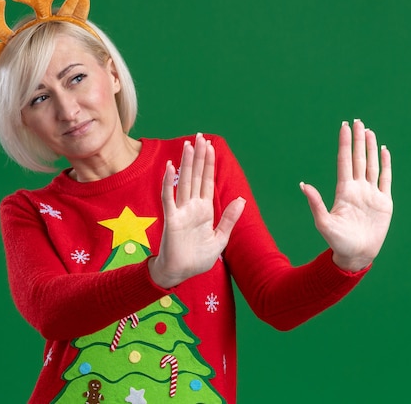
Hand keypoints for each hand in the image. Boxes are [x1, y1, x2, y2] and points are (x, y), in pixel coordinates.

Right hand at [149, 133, 245, 287]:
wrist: (182, 273)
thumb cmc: (198, 258)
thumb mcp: (220, 238)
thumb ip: (230, 219)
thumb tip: (241, 199)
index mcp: (205, 210)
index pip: (207, 181)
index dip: (209, 164)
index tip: (211, 146)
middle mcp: (193, 207)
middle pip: (197, 176)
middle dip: (199, 156)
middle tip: (200, 136)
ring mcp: (181, 211)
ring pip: (184, 181)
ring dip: (186, 163)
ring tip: (188, 145)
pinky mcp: (171, 219)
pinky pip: (169, 197)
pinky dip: (169, 182)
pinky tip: (171, 167)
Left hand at [299, 120, 392, 271]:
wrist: (356, 255)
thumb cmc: (337, 241)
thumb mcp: (323, 222)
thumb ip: (315, 203)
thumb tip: (303, 185)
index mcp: (343, 191)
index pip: (344, 161)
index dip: (344, 143)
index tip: (344, 126)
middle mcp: (357, 189)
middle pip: (358, 158)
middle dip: (358, 140)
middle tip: (358, 121)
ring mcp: (371, 194)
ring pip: (371, 165)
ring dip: (371, 148)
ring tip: (369, 131)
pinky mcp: (384, 202)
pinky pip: (386, 179)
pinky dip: (386, 165)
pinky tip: (384, 151)